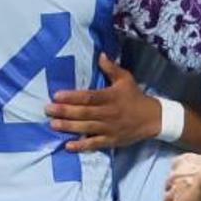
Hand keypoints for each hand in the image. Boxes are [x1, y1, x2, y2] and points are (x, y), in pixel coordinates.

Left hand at [47, 54, 161, 150]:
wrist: (152, 118)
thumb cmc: (135, 97)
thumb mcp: (126, 79)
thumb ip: (111, 68)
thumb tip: (100, 54)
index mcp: (111, 97)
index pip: (89, 97)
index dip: (72, 96)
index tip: (56, 95)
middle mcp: (108, 113)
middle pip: (84, 113)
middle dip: (65, 111)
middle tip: (48, 109)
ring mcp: (109, 128)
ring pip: (86, 128)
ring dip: (68, 127)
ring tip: (53, 124)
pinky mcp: (111, 140)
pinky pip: (94, 144)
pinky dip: (82, 145)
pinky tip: (68, 146)